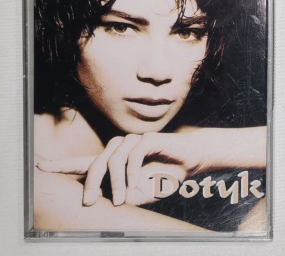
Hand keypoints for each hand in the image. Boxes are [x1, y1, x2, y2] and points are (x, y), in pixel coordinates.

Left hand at [37, 131, 203, 206]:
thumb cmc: (163, 177)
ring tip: (121, 199)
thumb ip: (123, 195)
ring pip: (113, 159)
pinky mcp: (146, 138)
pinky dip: (131, 171)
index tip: (40, 167)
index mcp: (114, 162)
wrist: (189, 163)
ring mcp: (132, 141)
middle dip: (91, 184)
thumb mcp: (140, 194)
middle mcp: (119, 148)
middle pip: (96, 163)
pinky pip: (132, 155)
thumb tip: (108, 199)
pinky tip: (135, 184)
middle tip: (89, 202)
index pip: (83, 162)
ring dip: (116, 182)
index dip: (62, 165)